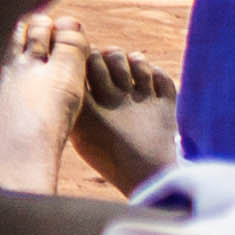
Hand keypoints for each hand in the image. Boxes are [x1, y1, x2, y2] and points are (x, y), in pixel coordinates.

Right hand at [64, 41, 181, 191]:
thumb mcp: (79, 136)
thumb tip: (70, 82)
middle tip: (101, 58)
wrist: (145, 179)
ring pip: (135, 61)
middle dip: (101, 54)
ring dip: (128, 58)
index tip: (79, 61)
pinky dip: (155, 71)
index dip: (80, 58)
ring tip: (126, 61)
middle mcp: (115, 98)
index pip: (81, 67)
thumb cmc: (106, 158)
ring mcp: (142, 100)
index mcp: (90, 107)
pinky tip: (148, 74)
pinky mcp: (165, 104)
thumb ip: (74, 109)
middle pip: (105, 59)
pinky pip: (161, 76)